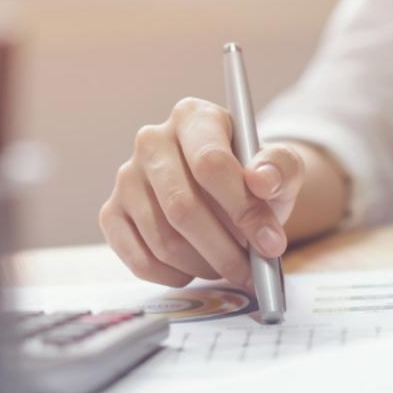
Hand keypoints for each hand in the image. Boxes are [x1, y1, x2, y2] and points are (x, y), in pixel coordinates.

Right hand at [98, 98, 304, 288]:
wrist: (225, 194)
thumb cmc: (252, 178)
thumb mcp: (279, 168)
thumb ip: (280, 168)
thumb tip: (262, 181)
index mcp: (192, 117)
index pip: (210, 163)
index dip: (243, 209)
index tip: (270, 243)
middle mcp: (151, 141)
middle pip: (182, 207)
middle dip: (224, 249)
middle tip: (252, 272)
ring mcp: (126, 177)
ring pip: (163, 239)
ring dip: (204, 266)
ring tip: (230, 268)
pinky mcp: (112, 213)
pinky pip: (140, 259)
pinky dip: (175, 275)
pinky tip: (197, 269)